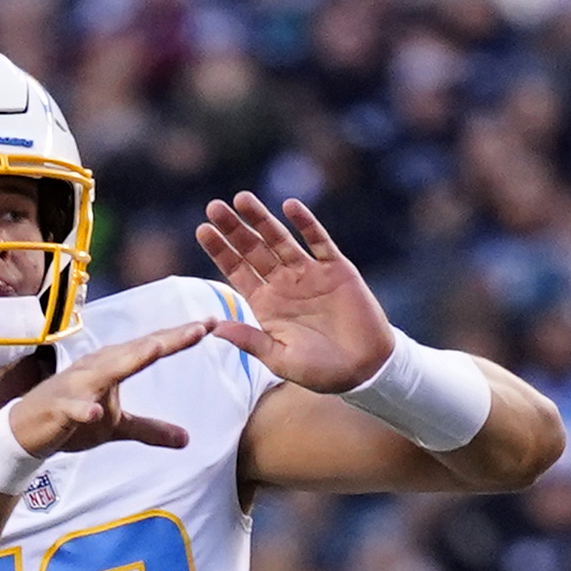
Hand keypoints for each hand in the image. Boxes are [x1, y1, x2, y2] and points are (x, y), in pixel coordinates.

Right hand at [3, 321, 208, 459]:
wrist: (24, 432)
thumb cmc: (71, 420)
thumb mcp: (117, 427)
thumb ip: (150, 430)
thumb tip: (186, 440)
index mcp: (112, 366)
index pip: (151, 348)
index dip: (181, 337)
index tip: (212, 323)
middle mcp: (97, 368)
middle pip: (137, 350)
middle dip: (168, 339)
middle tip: (200, 327)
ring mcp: (77, 386)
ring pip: (106, 370)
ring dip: (129, 359)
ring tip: (155, 349)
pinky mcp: (59, 408)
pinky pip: (73, 408)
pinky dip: (83, 409)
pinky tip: (94, 413)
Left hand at [193, 193, 395, 390]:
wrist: (366, 368)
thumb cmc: (321, 371)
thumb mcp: (280, 359)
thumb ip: (250, 340)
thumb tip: (214, 329)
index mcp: (266, 304)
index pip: (237, 271)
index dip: (220, 251)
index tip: (203, 230)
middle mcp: (284, 284)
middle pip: (253, 250)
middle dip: (234, 229)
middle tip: (213, 207)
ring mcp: (309, 274)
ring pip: (280, 240)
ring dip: (262, 219)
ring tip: (242, 199)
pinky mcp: (336, 269)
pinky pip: (319, 241)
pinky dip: (305, 223)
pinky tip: (289, 206)